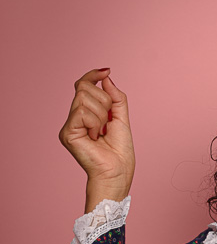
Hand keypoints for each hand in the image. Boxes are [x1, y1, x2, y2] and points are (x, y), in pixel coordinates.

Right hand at [58, 69, 134, 204]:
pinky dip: (95, 123)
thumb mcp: (121, 118)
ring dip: (101, 115)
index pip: (83, 85)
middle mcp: (74, 118)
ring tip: (102, 133)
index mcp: (85, 114)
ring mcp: (69, 125)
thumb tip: (106, 76)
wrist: (117, 172)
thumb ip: (115, 97)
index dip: (93, 76)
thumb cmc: (120, 152)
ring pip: (84, 98)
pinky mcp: (67, 133)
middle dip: (104, 102)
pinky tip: (96, 137)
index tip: (107, 70)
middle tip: (108, 123)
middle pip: (84, 88)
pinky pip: (82, 112)